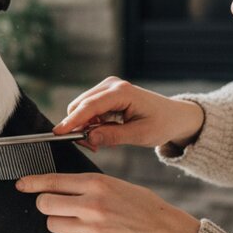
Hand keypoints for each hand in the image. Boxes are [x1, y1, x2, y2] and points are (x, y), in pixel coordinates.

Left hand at [16, 173, 199, 232]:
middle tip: (54, 204)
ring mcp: (92, 228)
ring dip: (60, 220)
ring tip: (78, 218)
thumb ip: (84, 185)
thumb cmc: (138, 204)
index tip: (21, 184)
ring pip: (53, 224)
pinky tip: (88, 232)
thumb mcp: (113, 184)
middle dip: (45, 203)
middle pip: (45, 204)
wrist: (161, 230)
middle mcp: (91, 205)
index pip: (53, 181)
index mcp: (96, 184)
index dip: (32, 183)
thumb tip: (54, 186)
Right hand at [53, 77, 204, 151]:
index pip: (90, 106)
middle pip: (80, 106)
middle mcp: (111, 85)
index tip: (58, 133)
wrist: (174, 116)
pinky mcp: (105, 94)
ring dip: (84, 127)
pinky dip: (89, 124)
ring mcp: (107, 88)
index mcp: (122, 92)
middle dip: (78, 127)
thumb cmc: (162, 123)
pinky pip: (87, 110)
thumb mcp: (140, 135)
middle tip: (92, 146)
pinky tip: (101, 134)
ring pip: (81, 108)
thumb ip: (113, 136)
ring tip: (99, 142)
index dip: (72, 120)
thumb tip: (89, 138)